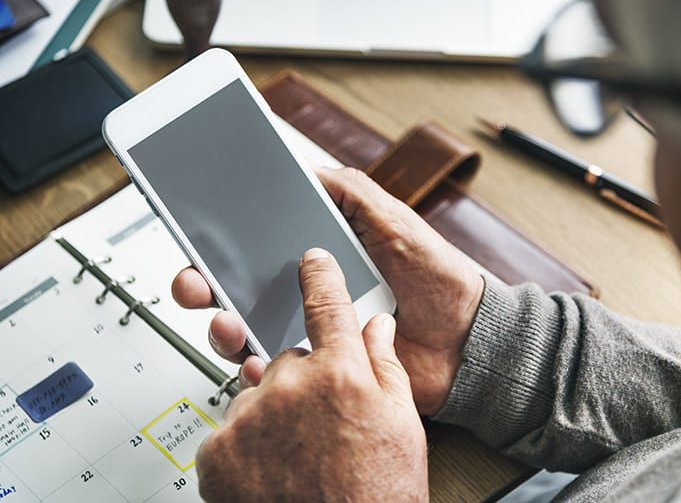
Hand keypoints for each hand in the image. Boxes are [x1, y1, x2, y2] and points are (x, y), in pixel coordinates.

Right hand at [173, 167, 484, 413]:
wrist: (465, 340)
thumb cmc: (436, 278)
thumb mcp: (395, 221)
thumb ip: (351, 193)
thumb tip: (304, 168)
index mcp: (317, 255)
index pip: (254, 245)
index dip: (219, 241)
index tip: (196, 234)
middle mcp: (304, 293)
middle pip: (235, 288)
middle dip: (203, 283)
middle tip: (195, 281)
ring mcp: (309, 332)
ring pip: (245, 331)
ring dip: (223, 326)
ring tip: (228, 322)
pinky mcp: (320, 369)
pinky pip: (277, 371)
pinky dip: (256, 369)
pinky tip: (256, 361)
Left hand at [195, 248, 427, 500]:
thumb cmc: (377, 494)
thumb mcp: (402, 424)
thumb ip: (386, 365)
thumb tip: (378, 326)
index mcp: (342, 373)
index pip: (327, 305)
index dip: (320, 277)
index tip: (312, 261)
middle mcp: (291, 386)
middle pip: (288, 359)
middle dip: (302, 381)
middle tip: (321, 423)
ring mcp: (250, 417)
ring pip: (257, 394)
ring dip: (273, 414)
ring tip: (298, 455)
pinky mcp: (218, 450)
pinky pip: (230, 427)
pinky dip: (246, 442)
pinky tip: (273, 468)